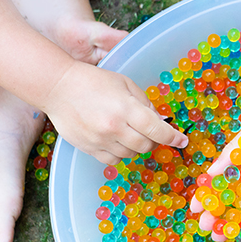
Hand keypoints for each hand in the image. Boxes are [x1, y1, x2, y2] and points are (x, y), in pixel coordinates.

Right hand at [43, 61, 187, 163]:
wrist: (58, 87)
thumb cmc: (93, 81)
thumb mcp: (125, 84)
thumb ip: (145, 104)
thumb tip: (162, 122)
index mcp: (126, 108)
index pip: (157, 130)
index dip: (174, 137)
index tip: (183, 141)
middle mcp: (114, 127)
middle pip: (146, 145)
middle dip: (153, 140)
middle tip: (149, 131)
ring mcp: (100, 140)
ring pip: (131, 154)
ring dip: (136, 146)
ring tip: (128, 131)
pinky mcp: (88, 148)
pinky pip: (114, 160)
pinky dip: (120, 153)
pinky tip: (115, 139)